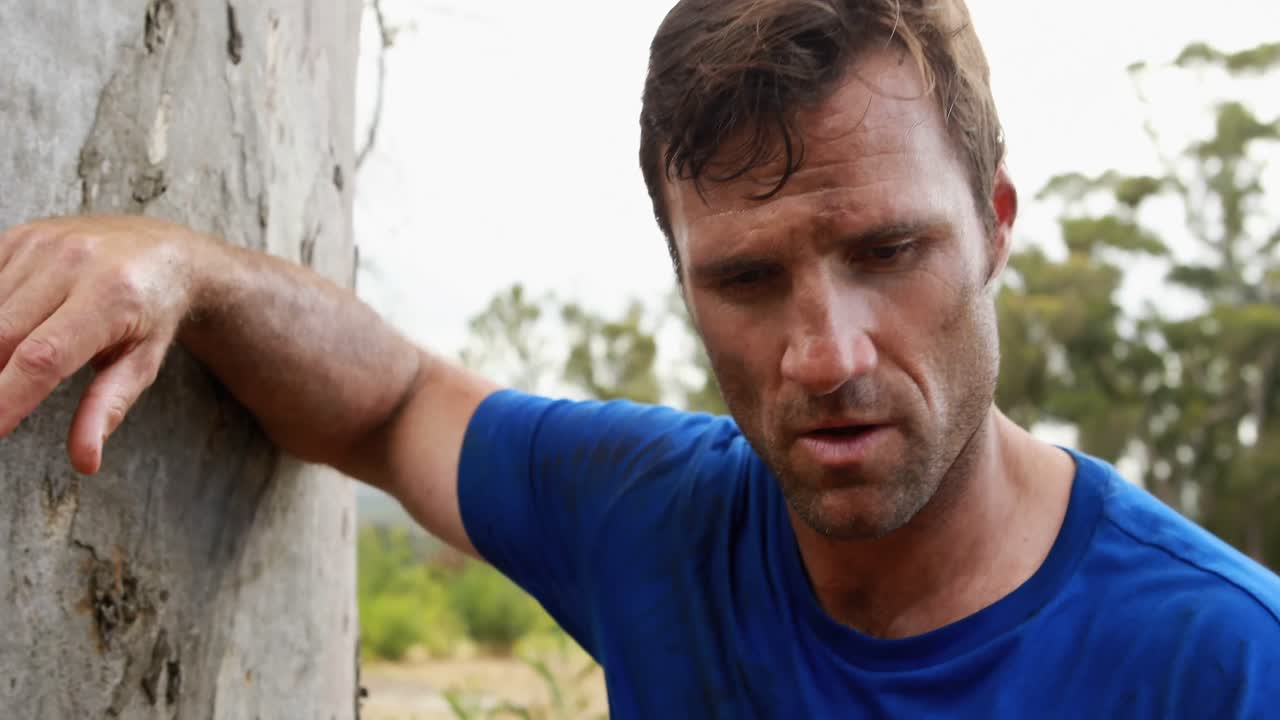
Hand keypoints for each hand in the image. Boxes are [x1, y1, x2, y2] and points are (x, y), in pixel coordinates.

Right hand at [0, 215, 202, 473]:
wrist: (163, 250)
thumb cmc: (154, 314)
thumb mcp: (143, 362)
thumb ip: (108, 406)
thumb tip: (85, 460)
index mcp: (112, 297)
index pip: (43, 357)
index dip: (6, 398)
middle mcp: (73, 263)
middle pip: (2, 335)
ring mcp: (41, 244)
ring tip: (4, 381)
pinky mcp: (18, 237)